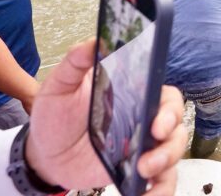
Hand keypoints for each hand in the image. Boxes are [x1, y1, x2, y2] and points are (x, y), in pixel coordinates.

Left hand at [26, 40, 186, 192]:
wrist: (43, 154)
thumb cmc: (55, 116)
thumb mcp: (60, 85)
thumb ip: (76, 62)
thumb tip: (95, 40)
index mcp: (132, 94)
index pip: (164, 95)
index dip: (169, 109)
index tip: (157, 123)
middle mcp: (142, 118)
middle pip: (176, 125)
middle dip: (170, 141)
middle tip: (149, 151)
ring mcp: (141, 145)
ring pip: (173, 153)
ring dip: (166, 164)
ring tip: (143, 172)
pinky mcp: (135, 170)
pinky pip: (161, 180)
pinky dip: (161, 189)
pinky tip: (148, 194)